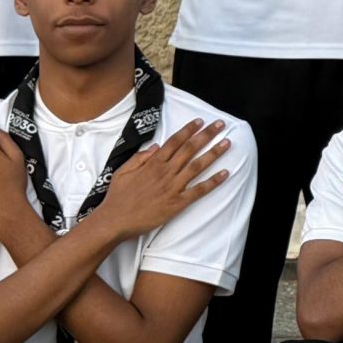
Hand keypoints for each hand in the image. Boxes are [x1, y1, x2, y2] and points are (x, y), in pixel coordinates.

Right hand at [93, 120, 234, 239]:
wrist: (115, 220)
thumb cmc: (118, 196)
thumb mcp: (123, 171)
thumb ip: (140, 157)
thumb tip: (157, 146)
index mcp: (153, 163)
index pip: (175, 142)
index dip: (189, 130)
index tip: (200, 121)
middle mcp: (166, 172)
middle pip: (190, 149)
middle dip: (207, 135)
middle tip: (221, 124)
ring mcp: (173, 187)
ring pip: (198, 166)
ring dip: (214, 153)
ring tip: (227, 143)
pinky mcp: (177, 203)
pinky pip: (199, 191)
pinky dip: (213, 182)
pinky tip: (225, 174)